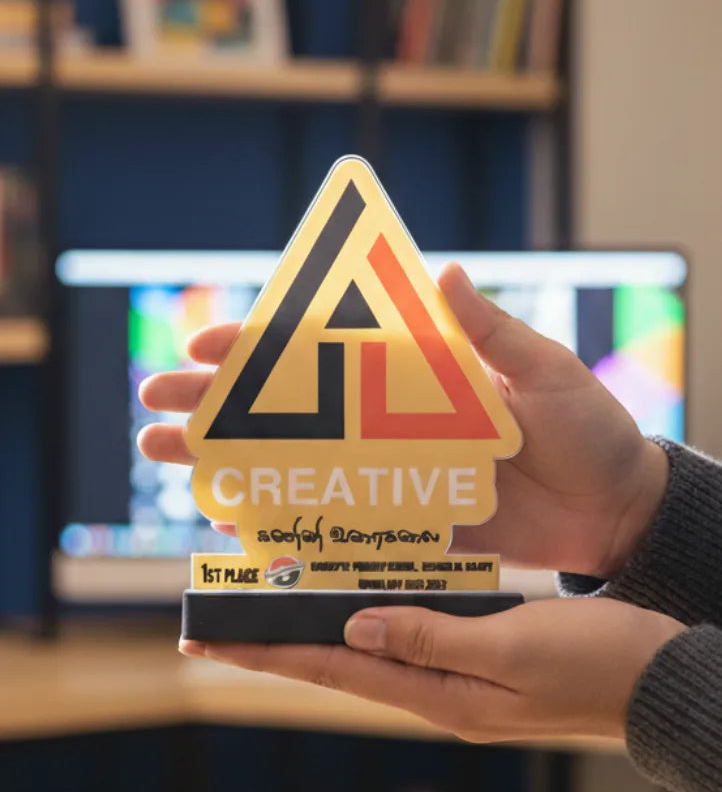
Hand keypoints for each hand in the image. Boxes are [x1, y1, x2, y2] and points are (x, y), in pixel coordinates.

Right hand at [137, 263, 667, 575]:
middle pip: (290, 407)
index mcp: (416, 371)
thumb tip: (441, 271)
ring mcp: (392, 470)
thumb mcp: (545, 372)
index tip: (204, 345)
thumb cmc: (587, 428)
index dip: (262, 346)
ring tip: (168, 462)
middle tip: (153, 410)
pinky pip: (335, 519)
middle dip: (217, 406)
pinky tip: (235, 520)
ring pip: (298, 462)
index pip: (327, 349)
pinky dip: (286, 520)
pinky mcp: (406, 519)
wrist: (614, 508)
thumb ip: (492, 333)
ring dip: (231, 461)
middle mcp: (391, 418)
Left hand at [180, 599, 684, 740]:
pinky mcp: (474, 656)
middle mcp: (436, 689)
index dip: (267, 655)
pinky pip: (403, 636)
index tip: (208, 644)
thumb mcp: (514, 648)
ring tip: (273, 606)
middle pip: (336, 664)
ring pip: (365, 649)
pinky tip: (355, 600)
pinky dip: (367, 619)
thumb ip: (432, 638)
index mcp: (440, 692)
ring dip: (315, 631)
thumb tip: (354, 627)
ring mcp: (454, 676)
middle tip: (219, 624)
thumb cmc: (595, 663)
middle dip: (274, 646)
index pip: (332, 670)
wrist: (654, 678)